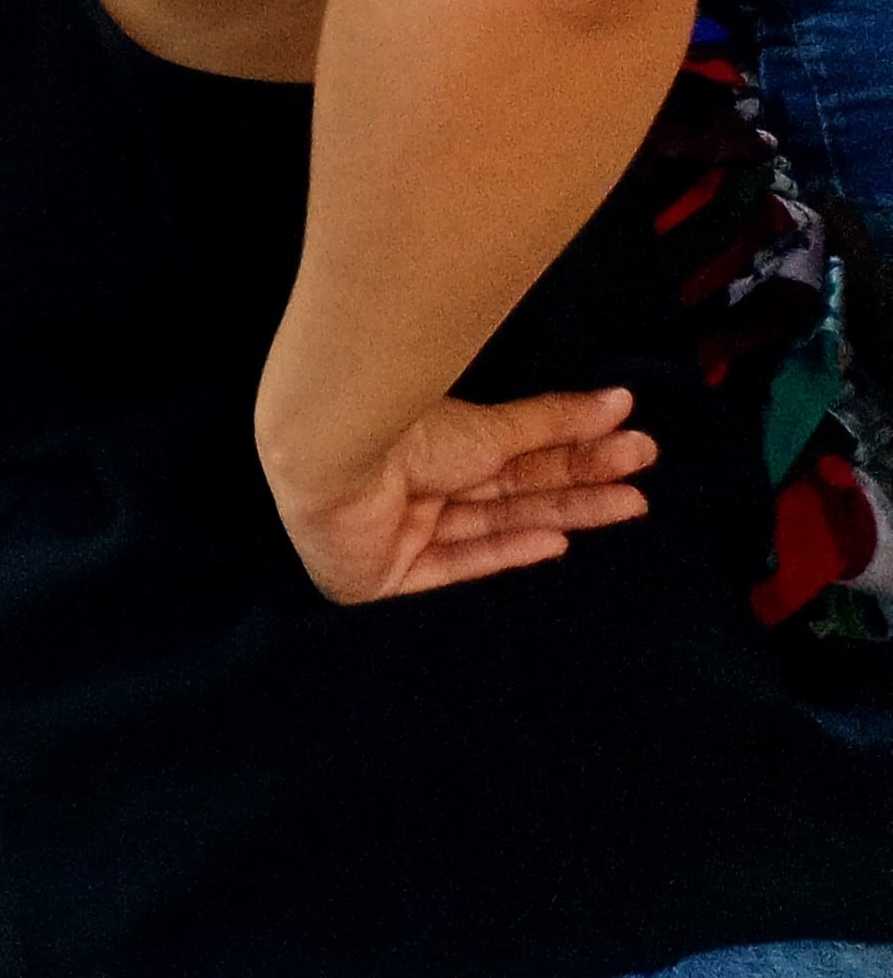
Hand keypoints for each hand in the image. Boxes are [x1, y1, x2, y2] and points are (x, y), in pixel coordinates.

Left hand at [268, 388, 654, 603]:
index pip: (516, 458)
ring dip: (562, 516)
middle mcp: (417, 488)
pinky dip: (503, 553)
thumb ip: (553, 423)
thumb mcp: (489, 429)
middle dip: (581, 487)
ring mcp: (401, 532)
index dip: (575, 455)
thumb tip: (620, 400)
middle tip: (645, 483)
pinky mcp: (387, 577)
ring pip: (495, 526)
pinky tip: (558, 543)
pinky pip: (453, 568)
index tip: (635, 446)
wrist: (331, 459)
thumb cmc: (402, 433)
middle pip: (512, 493)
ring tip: (631, 505)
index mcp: (430, 449)